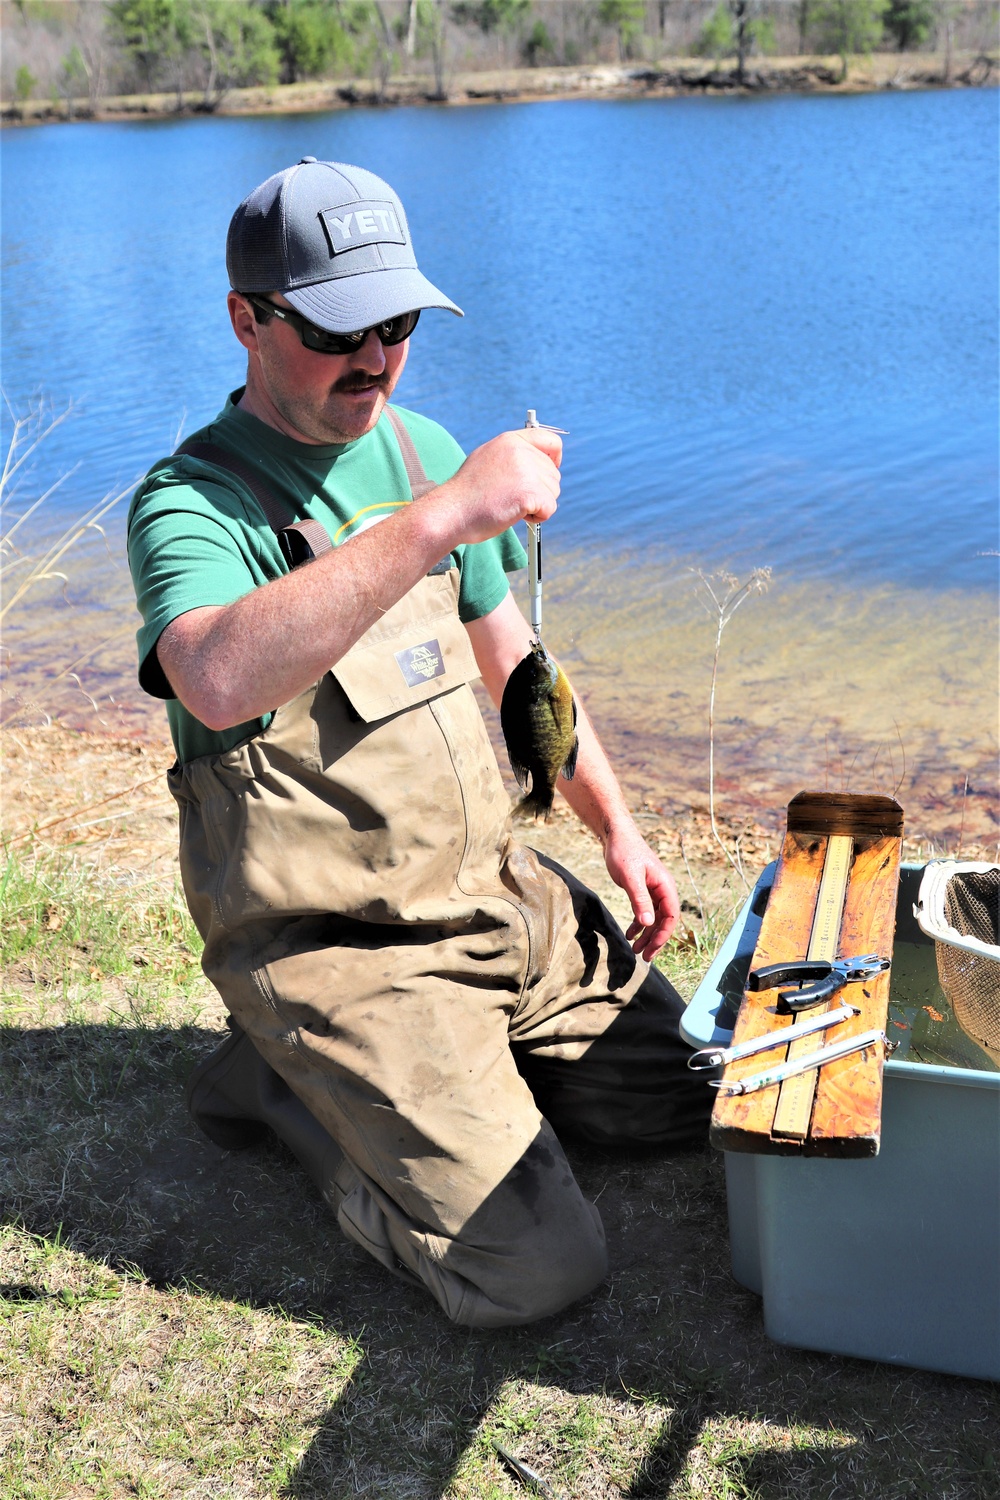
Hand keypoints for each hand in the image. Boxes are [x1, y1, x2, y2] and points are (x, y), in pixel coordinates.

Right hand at [430, 427, 561, 545]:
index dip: (554, 459)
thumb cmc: (467, 494)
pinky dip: (537, 517)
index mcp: (510, 440)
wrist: (451, 512)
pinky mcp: (528, 492)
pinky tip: (515, 515)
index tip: (547, 473)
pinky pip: (549, 508)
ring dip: (537, 505)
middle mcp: (520, 451)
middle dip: (540, 491)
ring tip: (509, 506)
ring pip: (553, 492)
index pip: (551, 441)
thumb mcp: (487, 459)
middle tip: (513, 498)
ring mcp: (525, 471)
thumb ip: (511, 456)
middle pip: (553, 474)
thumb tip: (534, 461)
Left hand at [603, 822, 680, 961]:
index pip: (671, 916)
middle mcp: (663, 889)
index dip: (663, 934)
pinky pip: (645, 912)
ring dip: (646, 935)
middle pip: (664, 920)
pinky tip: (629, 934)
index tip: (651, 949)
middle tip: (644, 957)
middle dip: (655, 940)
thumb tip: (648, 923)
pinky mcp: (643, 890)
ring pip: (654, 918)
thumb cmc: (623, 852)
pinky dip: (638, 925)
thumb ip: (639, 899)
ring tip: (636, 950)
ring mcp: (653, 890)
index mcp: (665, 885)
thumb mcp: (630, 876)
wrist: (615, 835)